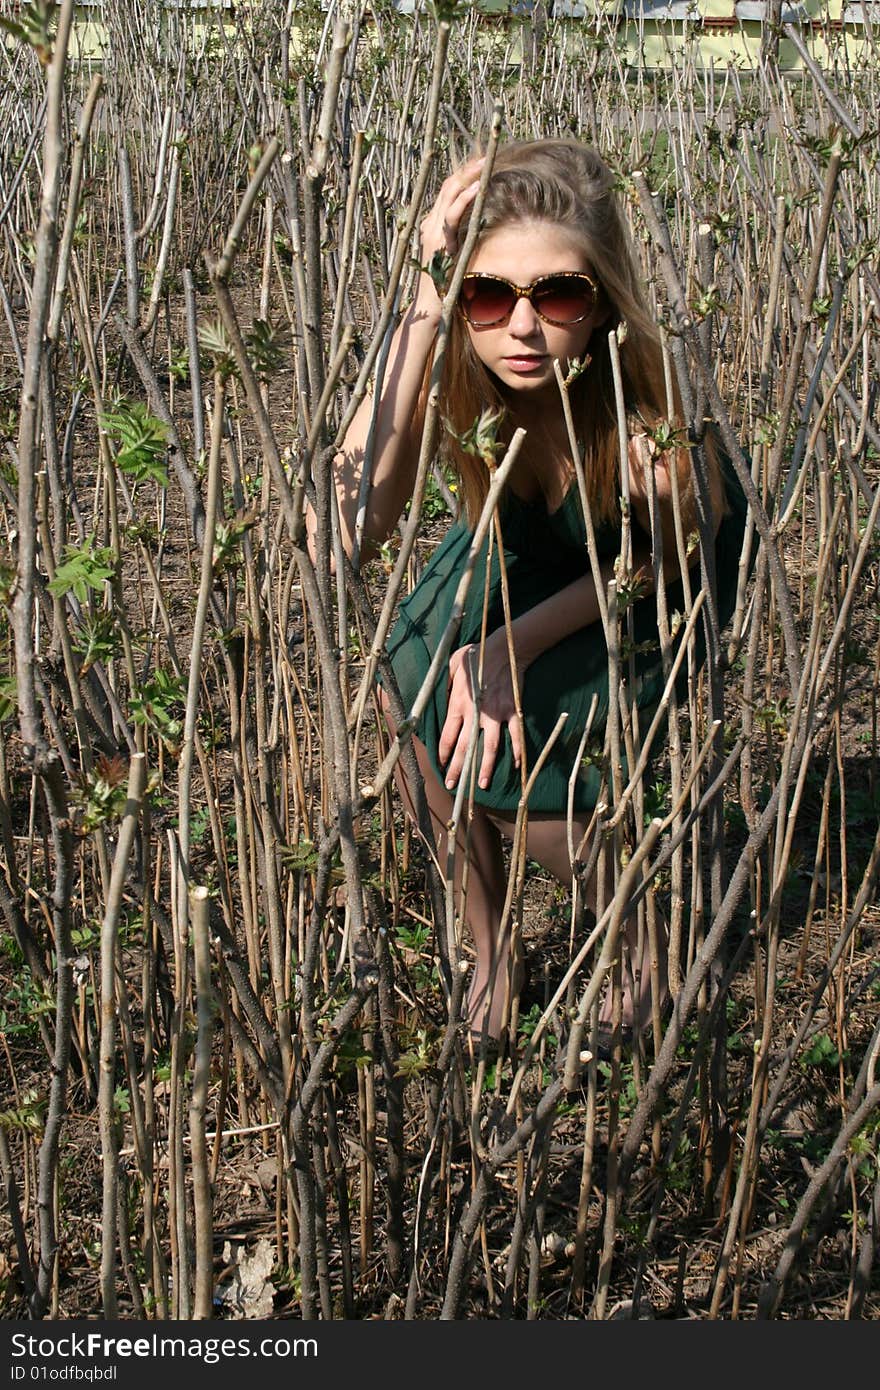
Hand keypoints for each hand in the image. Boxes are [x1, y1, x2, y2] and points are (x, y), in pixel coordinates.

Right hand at [417, 156, 485, 296]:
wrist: (431, 305)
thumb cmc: (445, 285)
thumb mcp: (456, 255)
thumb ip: (462, 239)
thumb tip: (480, 228)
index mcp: (433, 225)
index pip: (448, 191)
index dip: (464, 174)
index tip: (482, 162)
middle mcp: (429, 224)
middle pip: (448, 186)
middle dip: (468, 168)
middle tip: (487, 155)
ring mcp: (432, 231)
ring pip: (448, 193)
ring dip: (468, 176)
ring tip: (485, 163)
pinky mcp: (437, 241)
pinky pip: (451, 214)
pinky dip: (465, 198)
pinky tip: (478, 187)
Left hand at [438, 634, 524, 793]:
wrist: (504, 648)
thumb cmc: (475, 655)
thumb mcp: (450, 667)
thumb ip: (444, 686)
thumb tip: (436, 698)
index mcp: (458, 704)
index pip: (447, 736)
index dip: (442, 753)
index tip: (439, 766)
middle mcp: (475, 713)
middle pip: (465, 748)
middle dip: (457, 769)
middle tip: (452, 786)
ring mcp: (496, 714)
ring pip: (490, 747)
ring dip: (485, 768)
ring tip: (481, 785)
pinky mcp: (513, 711)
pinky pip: (516, 735)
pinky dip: (517, 750)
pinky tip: (516, 765)